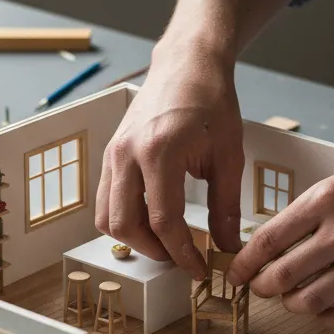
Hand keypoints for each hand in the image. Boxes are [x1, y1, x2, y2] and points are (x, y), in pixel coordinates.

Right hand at [96, 42, 244, 278]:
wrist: (187, 63)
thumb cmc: (211, 102)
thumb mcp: (228, 155)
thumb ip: (226, 206)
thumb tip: (227, 246)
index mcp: (159, 152)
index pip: (163, 220)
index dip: (182, 253)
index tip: (198, 269)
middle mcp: (127, 155)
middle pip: (126, 226)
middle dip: (155, 251)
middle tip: (182, 257)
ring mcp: (113, 154)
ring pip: (107, 217)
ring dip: (134, 238)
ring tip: (166, 242)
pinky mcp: (109, 154)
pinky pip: (105, 200)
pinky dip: (124, 218)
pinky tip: (152, 220)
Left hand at [227, 135, 333, 328]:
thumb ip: (316, 206)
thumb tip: (283, 236)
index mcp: (327, 198)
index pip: (270, 239)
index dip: (246, 262)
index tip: (237, 272)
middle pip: (283, 276)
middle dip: (263, 287)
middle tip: (261, 287)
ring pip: (311, 301)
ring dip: (293, 305)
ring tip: (293, 298)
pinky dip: (329, 319)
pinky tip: (325, 310)